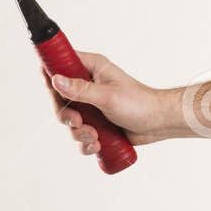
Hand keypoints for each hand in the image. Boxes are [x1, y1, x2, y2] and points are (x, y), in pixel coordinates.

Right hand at [41, 50, 177, 153]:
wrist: (159, 123)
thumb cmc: (139, 102)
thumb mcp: (107, 96)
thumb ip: (80, 90)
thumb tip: (56, 79)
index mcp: (91, 68)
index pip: (61, 65)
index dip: (51, 77)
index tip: (54, 92)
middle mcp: (88, 85)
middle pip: (60, 99)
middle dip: (67, 116)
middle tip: (79, 122)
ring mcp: (91, 106)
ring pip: (69, 121)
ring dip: (78, 133)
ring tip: (95, 137)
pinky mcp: (96, 124)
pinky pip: (80, 135)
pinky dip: (85, 143)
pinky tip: (96, 146)